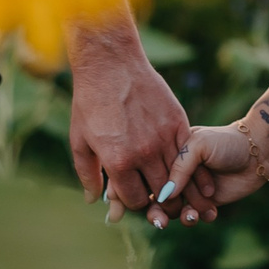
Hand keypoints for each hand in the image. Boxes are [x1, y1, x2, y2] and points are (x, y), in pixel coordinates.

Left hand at [66, 11, 206, 221]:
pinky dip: (188, 165)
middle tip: (159, 198)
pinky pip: (187, 153)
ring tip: (175, 187)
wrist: (111, 65)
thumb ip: (87, 174)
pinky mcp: (177, 121)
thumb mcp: (80, 141)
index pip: (137, 200)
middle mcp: (144, 153)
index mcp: (118, 162)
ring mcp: (163, 137)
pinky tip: (187, 169)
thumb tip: (93, 200)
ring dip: (177, 184)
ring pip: (179, 176)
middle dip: (160, 200)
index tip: (136, 196)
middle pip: (161, 193)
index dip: (137, 203)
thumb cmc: (90, 103)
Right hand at [149, 125, 268, 228]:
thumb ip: (180, 166)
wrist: (256, 152)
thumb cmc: (225, 141)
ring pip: (173, 211)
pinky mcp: (205, 203)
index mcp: (168, 156)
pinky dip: (198, 218)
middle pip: (156, 199)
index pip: (148, 176)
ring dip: (179, 217)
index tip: (146, 202)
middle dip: (156, 213)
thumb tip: (165, 195)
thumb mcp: (199, 144)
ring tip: (192, 215)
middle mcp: (176, 175)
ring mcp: (190, 190)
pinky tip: (211, 213)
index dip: (142, 192)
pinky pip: (193, 216)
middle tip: (161, 222)